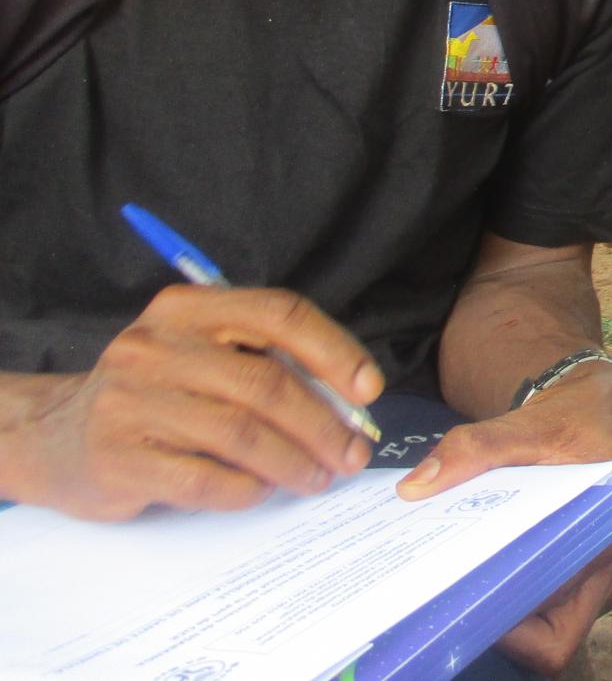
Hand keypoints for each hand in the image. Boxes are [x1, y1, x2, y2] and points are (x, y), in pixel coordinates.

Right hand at [1, 285, 381, 519]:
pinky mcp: (118, 458)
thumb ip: (267, 361)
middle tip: (353, 452)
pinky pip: (204, 479)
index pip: (279, 313)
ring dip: (294, 461)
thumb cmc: (155, 393)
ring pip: (240, 433)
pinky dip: (246, 489)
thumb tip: (350, 401)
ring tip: (319, 477)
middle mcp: (156, 346)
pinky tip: (263, 491)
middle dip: (324, 423)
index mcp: (188, 309)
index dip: (335, 351)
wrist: (55, 436)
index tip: (369, 390)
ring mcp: (131, 402)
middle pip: (266, 382)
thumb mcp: (200, 353)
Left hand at [398, 360, 611, 673]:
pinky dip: (522, 604)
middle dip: (503, 627)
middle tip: (453, 596)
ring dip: (513, 620)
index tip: (461, 601)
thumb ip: (473, 449)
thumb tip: (414, 489)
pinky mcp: (589, 573)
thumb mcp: (526, 423)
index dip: (510, 626)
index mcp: (609, 530)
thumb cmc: (576, 416)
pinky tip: (485, 575)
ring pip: (556, 631)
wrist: (604, 405)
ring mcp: (603, 575)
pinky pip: (556, 611)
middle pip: (555, 636)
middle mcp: (611, 564)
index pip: (557, 614)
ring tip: (463, 587)